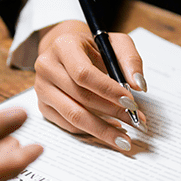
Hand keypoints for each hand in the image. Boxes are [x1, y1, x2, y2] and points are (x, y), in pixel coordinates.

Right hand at [34, 20, 146, 151]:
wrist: (67, 51)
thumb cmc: (93, 47)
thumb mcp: (115, 43)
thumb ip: (130, 61)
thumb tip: (138, 86)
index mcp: (63, 46)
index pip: (84, 74)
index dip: (108, 90)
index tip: (131, 103)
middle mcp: (47, 67)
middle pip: (80, 97)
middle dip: (112, 112)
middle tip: (136, 122)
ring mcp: (42, 89)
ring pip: (73, 116)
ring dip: (103, 128)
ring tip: (125, 136)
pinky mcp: (43, 106)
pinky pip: (69, 125)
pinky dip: (91, 131)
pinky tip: (110, 128)